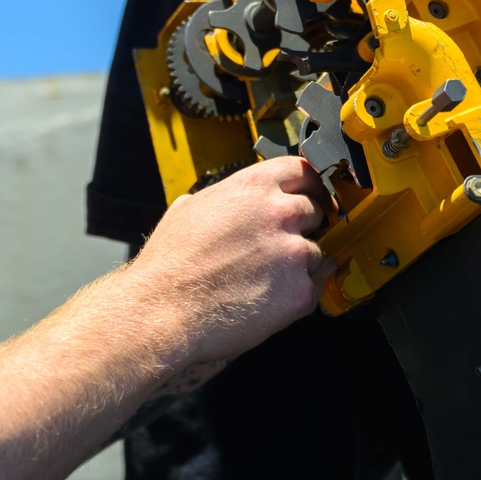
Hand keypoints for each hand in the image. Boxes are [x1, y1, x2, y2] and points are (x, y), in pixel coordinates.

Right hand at [131, 157, 332, 366]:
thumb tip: (222, 201)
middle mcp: (280, 213)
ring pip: (316, 251)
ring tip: (268, 278)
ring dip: (299, 262)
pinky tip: (275, 297)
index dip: (309, 185)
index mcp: (253, 186)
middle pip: (316, 210)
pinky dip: (301, 292)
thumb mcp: (189, 208)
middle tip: (283, 243)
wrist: (164, 309)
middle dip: (304, 225)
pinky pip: (316, 285)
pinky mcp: (300, 292)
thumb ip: (219, 198)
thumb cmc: (170, 263)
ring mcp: (292, 252)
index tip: (311, 196)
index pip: (302, 170)